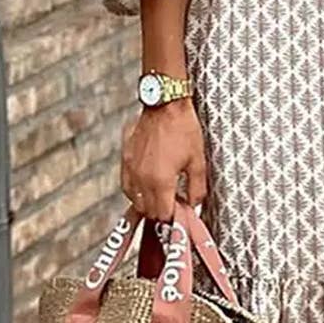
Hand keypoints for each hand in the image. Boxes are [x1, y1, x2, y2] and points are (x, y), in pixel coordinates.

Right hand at [120, 99, 207, 220]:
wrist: (165, 105)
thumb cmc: (183, 130)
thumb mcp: (197, 161)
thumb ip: (196, 188)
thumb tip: (194, 204)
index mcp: (161, 181)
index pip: (163, 214)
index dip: (173, 217)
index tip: (181, 212)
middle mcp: (142, 179)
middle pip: (148, 210)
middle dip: (161, 212)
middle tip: (174, 203)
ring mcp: (131, 169)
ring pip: (135, 200)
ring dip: (148, 203)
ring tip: (162, 195)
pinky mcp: (125, 159)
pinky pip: (126, 185)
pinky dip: (135, 191)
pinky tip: (147, 185)